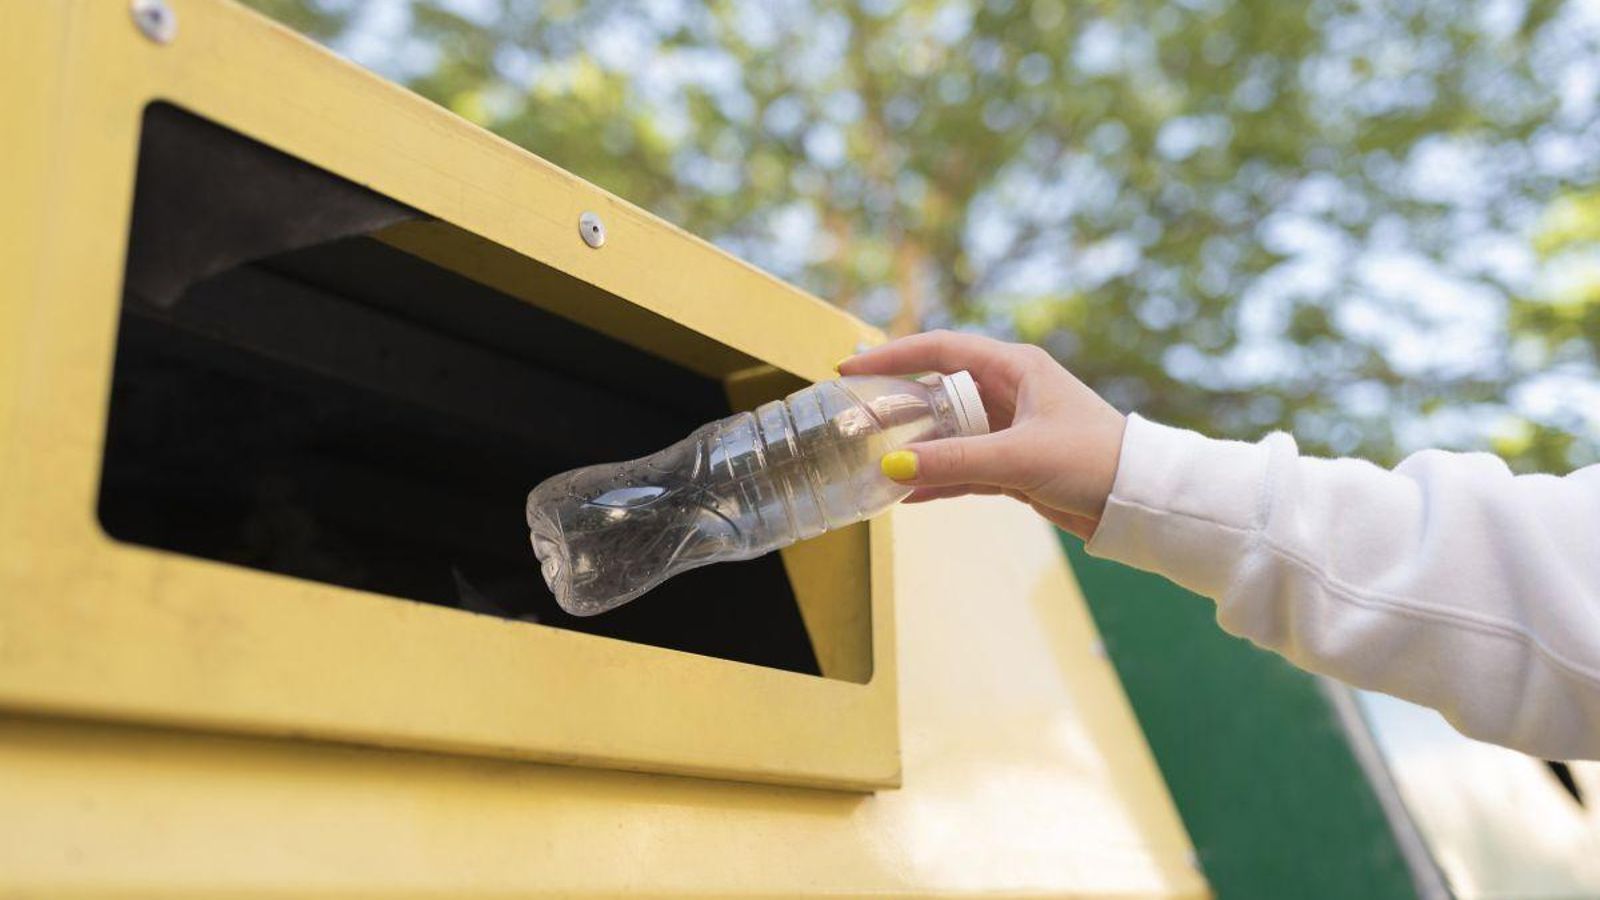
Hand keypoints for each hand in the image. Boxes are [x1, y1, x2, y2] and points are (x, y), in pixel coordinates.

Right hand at [839, 331, 1126, 539]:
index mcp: (1016, 367)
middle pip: (939, 391)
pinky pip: (965, 466)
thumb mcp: (1019, 457)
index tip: (852, 366)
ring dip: (917, 448)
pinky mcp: (1015, 464)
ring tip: (873, 461)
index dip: (893, 355)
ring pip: (949, 433)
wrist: (1139, 499)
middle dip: (898, 406)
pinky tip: (908, 494)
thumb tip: (894, 466)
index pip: (940, 349)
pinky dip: (939, 479)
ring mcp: (1011, 429)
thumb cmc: (1092, 460)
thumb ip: (955, 461)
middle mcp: (1010, 392)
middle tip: (856, 420)